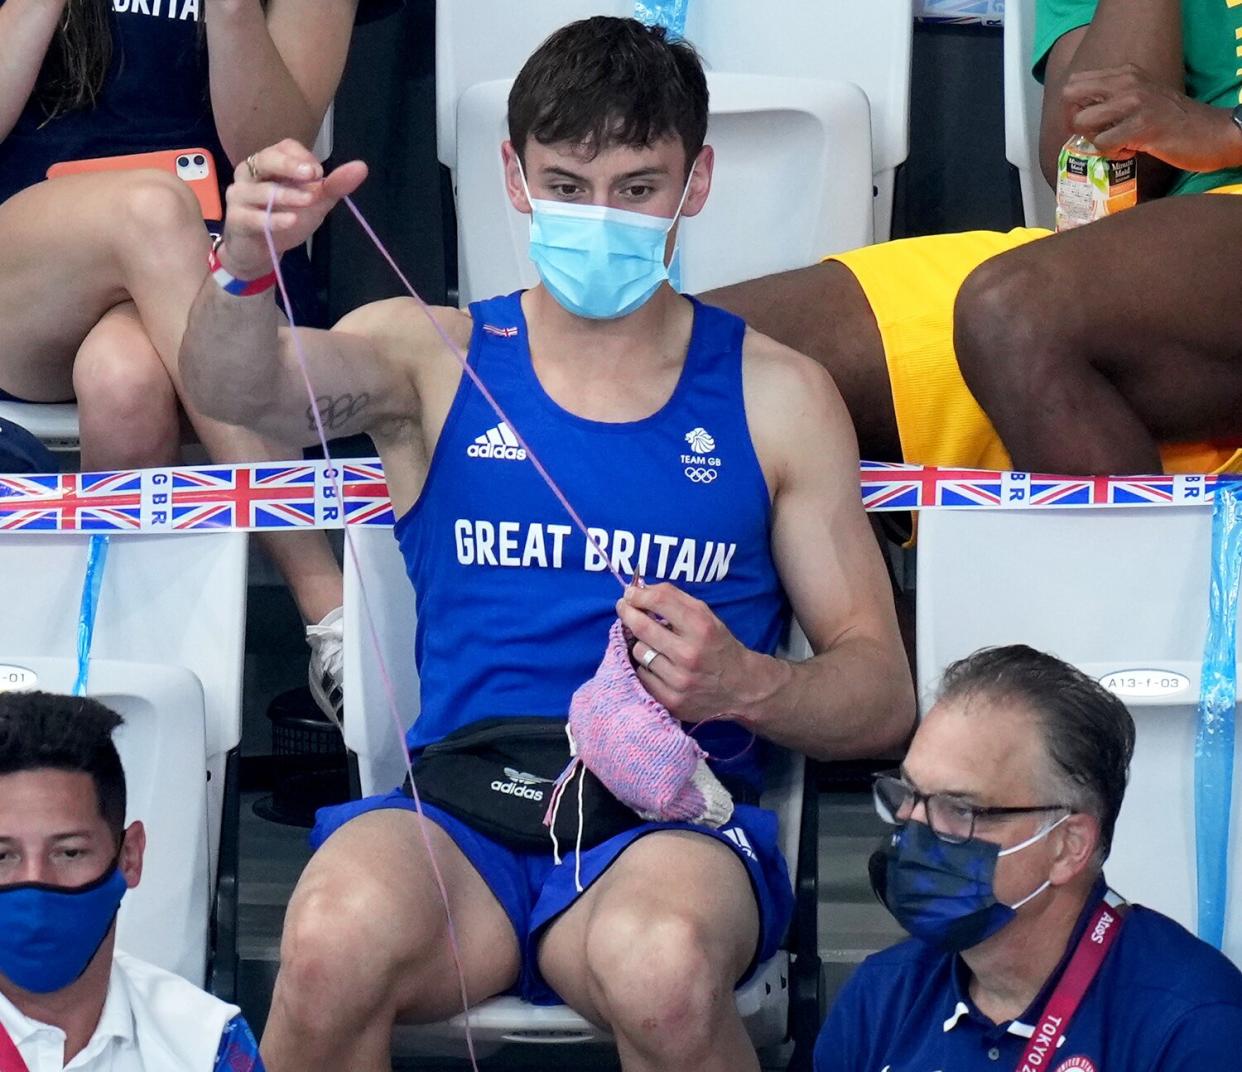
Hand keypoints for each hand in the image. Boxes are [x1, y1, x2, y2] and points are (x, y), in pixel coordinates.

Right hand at [217, 138, 367, 278]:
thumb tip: (361, 167)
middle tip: (314, 175)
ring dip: (287, 195)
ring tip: (309, 200)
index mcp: (270, 163)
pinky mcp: (236, 219)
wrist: (260, 251)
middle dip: (290, 166)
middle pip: (266, 160)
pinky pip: (253, 217)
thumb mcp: (314, 202)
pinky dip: (274, 219)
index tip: (319, 173)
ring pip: (261, 190)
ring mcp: (239, 195)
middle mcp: (250, 173)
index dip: (302, 157)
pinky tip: (291, 221)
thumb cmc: (285, 218)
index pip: (285, 148)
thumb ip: (334, 185)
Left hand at [615, 582, 782, 721]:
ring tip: (654, 645)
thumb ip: (675, 599)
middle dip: (627, 613)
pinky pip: (642, 676)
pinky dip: (646, 668)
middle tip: (624, 608)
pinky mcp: (672, 701)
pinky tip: (657, 666)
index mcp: (701, 628)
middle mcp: (690, 654)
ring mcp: (679, 680)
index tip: (630, 593)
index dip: (638, 594)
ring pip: (639, 652)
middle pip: (642, 627)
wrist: (741, 688)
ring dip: (642, 644)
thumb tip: (641, 590)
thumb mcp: (706, 617)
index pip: (659, 601)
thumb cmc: (718, 646)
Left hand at [1063, 64, 1241, 173]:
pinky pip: (1104, 143)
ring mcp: (1134, 101)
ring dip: (1095, 140)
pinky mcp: (1141, 125)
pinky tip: (1130, 152)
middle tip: (1095, 135)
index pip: (1074, 82)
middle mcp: (1127, 81)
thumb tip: (1076, 117)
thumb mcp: (1139, 98)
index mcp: (1124, 73)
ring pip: (1083, 121)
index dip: (1072, 108)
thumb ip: (1111, 100)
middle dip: (1074, 122)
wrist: (1209, 131)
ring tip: (1116, 144)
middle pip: (1070, 96)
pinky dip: (1112, 154)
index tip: (1089, 124)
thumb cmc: (1171, 120)